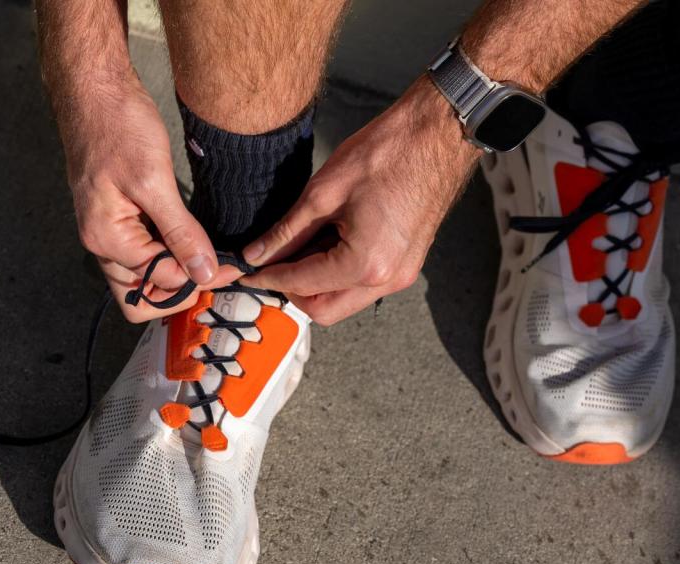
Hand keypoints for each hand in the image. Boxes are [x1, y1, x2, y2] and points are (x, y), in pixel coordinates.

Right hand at [59, 70, 239, 321]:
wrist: (95, 92)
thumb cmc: (119, 128)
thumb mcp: (155, 181)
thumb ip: (180, 233)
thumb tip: (204, 273)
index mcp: (107, 239)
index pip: (161, 282)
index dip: (200, 277)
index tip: (234, 266)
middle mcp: (102, 244)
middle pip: (141, 298)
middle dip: (181, 291)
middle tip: (219, 270)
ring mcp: (108, 233)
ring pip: (142, 279)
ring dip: (175, 276)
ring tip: (211, 259)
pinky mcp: (118, 220)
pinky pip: (143, 255)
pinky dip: (168, 256)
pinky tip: (193, 242)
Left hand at [241, 78, 479, 324]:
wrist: (436, 137)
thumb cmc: (387, 154)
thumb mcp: (322, 192)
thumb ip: (286, 232)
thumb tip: (257, 254)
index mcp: (365, 264)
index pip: (301, 284)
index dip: (267, 277)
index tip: (244, 271)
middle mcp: (386, 280)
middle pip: (324, 310)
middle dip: (292, 291)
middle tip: (270, 263)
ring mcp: (401, 275)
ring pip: (344, 301)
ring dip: (316, 284)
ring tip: (300, 246)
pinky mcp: (406, 264)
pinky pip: (364, 285)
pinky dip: (339, 274)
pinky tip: (327, 242)